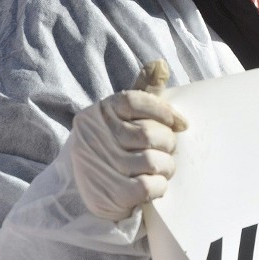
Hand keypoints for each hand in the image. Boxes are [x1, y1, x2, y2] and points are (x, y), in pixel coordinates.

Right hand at [70, 60, 186, 220]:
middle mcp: (96, 136)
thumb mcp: (121, 116)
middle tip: (168, 148)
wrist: (79, 191)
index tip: (179, 123)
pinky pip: (148, 186)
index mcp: (100, 112)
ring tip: (164, 166)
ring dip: (166, 166)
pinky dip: (159, 185)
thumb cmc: (111, 145)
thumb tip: (160, 65)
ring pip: (151, 160)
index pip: (135, 101)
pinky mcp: (110, 194)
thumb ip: (143, 92)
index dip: (162, 110)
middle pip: (148, 133)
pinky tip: (156, 183)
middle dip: (167, 142)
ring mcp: (101, 165)